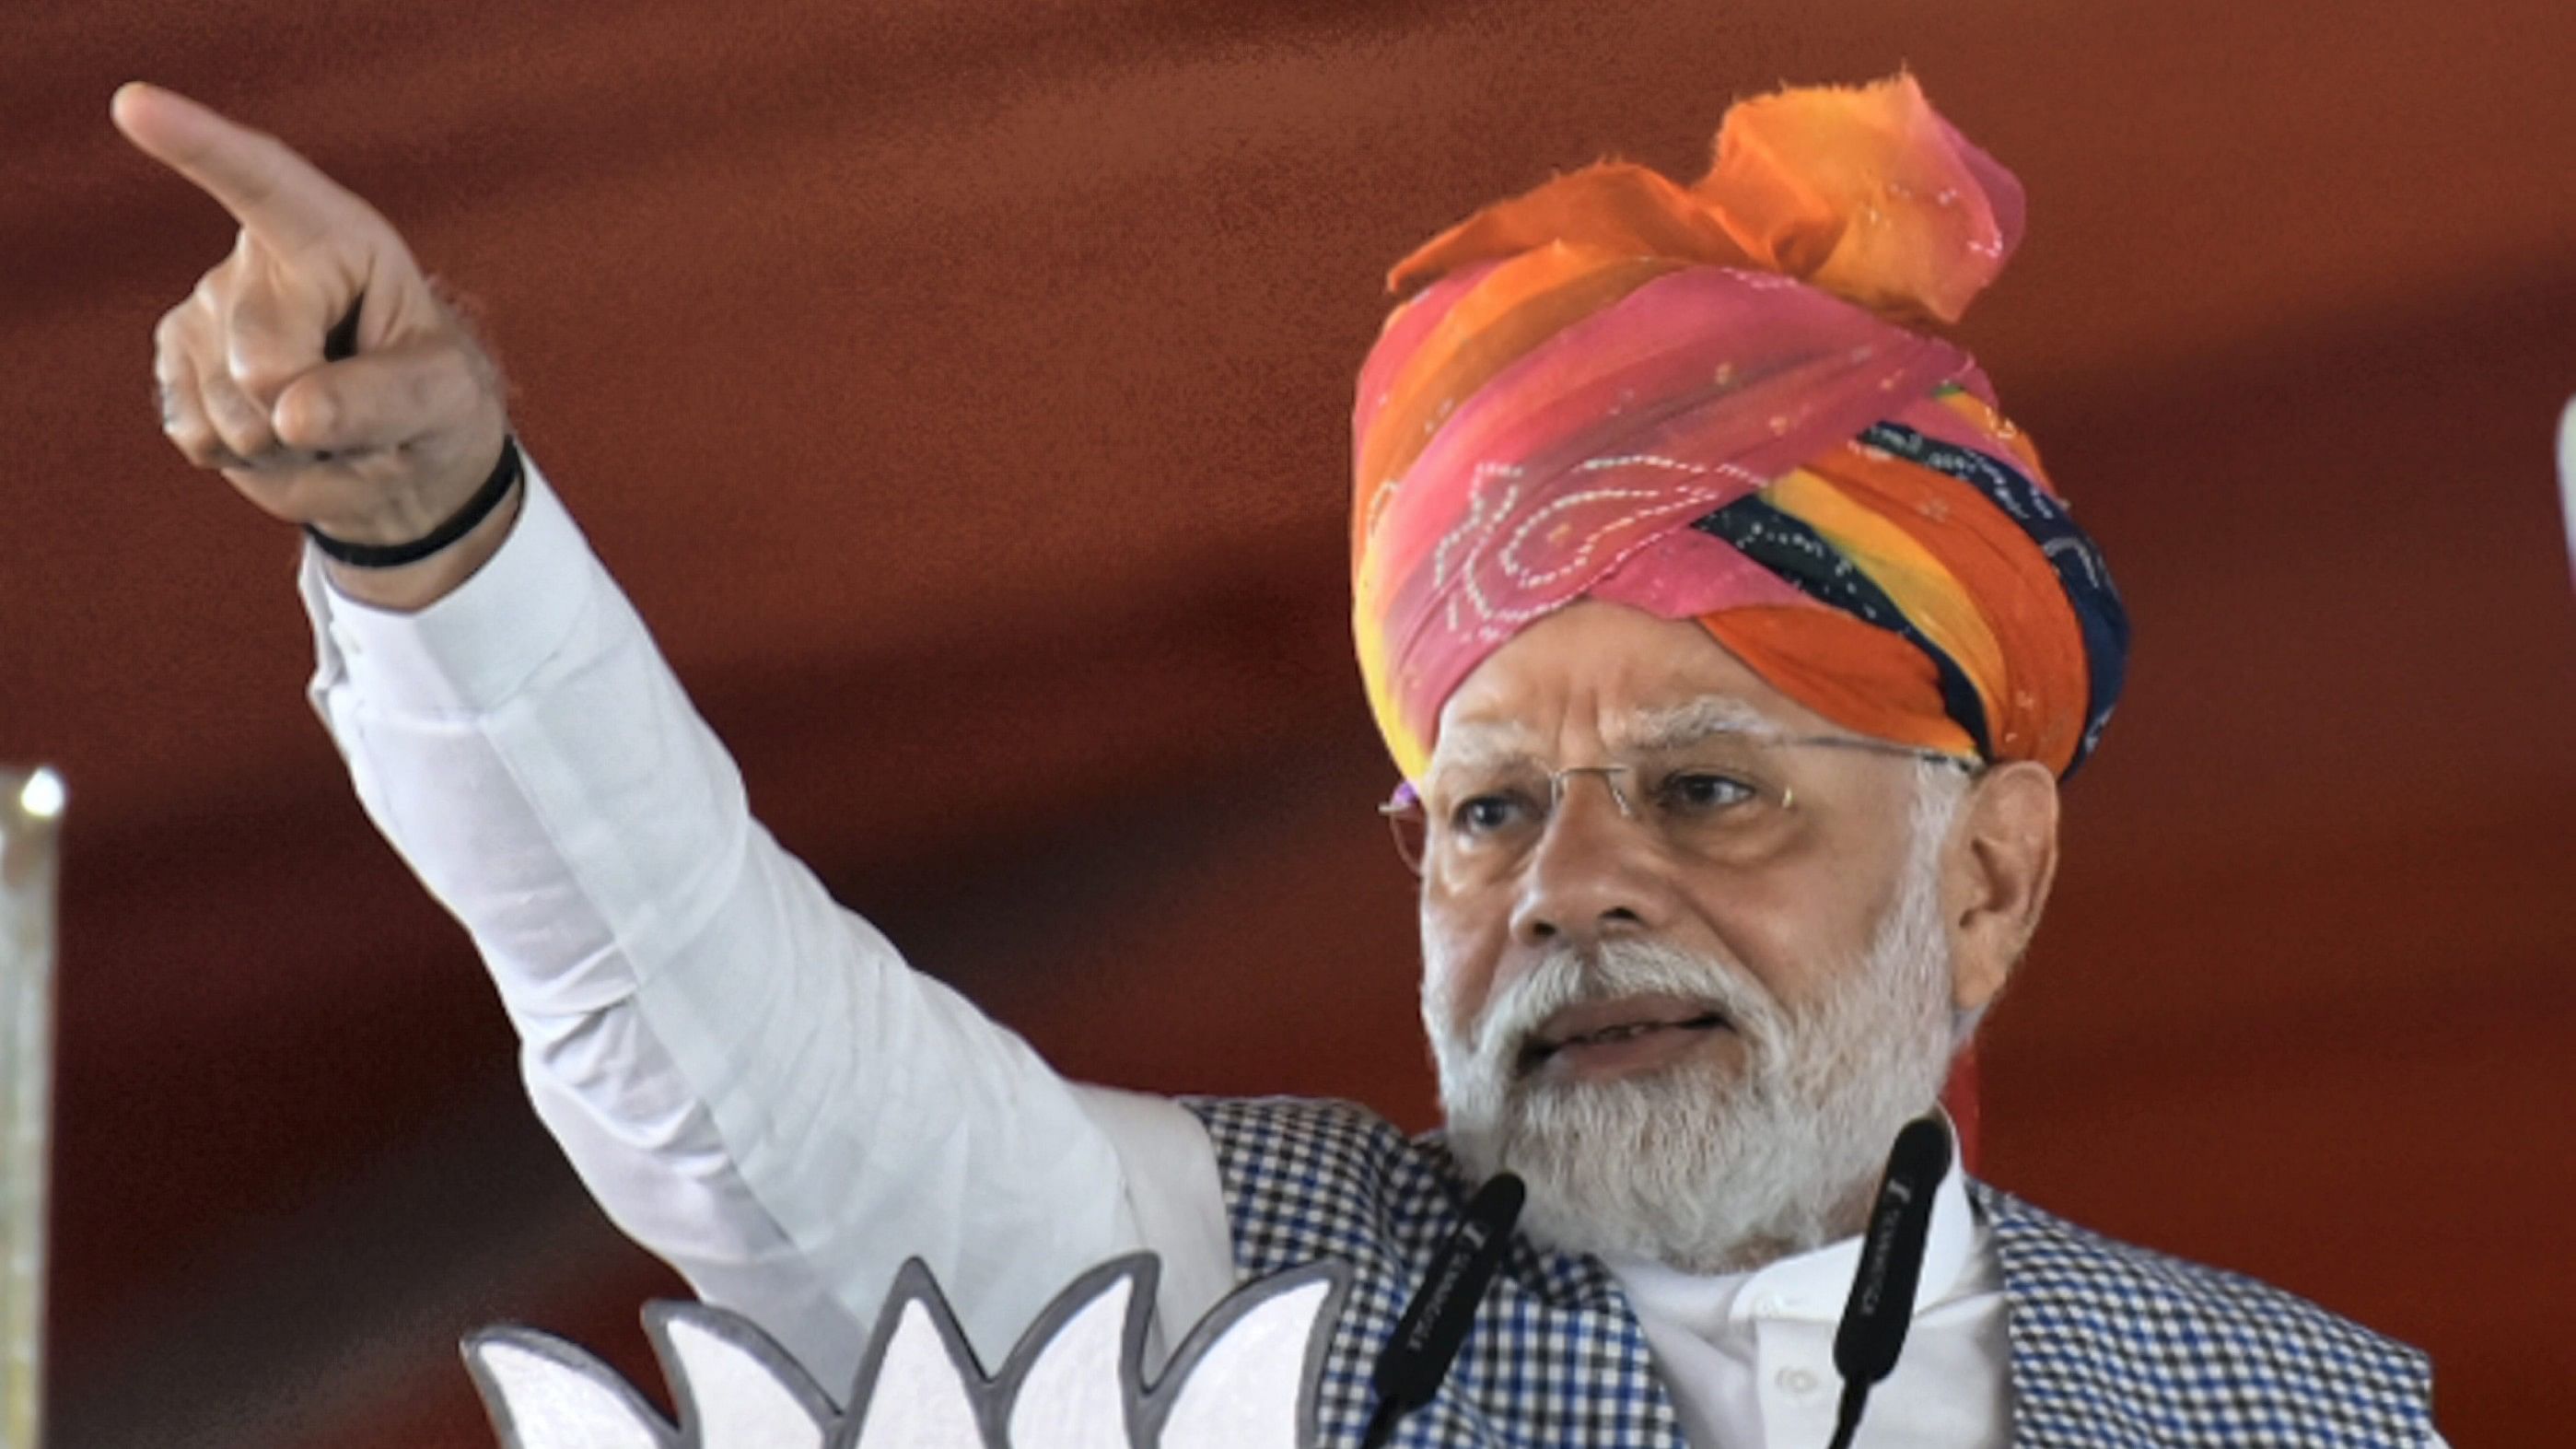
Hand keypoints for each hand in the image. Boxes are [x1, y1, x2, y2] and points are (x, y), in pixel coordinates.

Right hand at [116, 82, 515, 607]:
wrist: (400, 455)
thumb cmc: (434, 402)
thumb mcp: (442, 398)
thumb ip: (383, 400)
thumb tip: (291, 414)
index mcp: (334, 238)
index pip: (264, 184)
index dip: (201, 145)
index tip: (137, 105)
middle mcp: (258, 265)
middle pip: (265, 363)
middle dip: (317, 414)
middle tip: (363, 412)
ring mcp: (206, 316)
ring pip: (233, 414)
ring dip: (293, 448)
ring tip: (328, 424)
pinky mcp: (177, 372)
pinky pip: (203, 439)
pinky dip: (254, 465)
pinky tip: (282, 439)